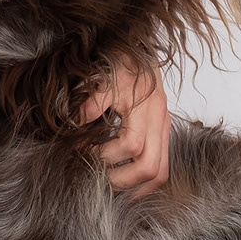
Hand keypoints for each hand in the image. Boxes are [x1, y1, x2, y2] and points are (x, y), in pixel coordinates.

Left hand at [79, 54, 170, 195]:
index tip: (82, 151)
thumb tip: (76, 122)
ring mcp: (164, 130)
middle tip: (95, 177)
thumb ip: (93, 100)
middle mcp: (159, 122)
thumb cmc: (123, 63)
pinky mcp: (162, 135)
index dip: (104, 154)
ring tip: (109, 187)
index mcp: (146, 108)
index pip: (131, 145)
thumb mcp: (105, 77)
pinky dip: (144, 183)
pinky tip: (126, 187)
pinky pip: (162, 168)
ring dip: (135, 187)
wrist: (140, 51)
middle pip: (150, 167)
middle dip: (120, 180)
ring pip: (160, 173)